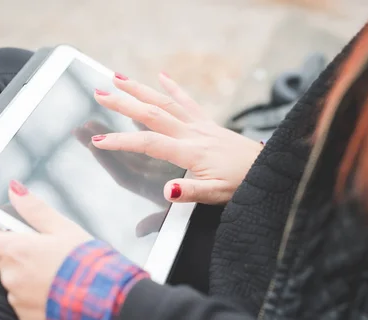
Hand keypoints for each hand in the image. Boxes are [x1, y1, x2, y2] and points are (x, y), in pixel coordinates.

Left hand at [0, 180, 91, 319]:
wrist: (104, 301)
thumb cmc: (85, 262)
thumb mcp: (63, 228)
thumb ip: (34, 209)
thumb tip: (14, 190)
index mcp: (16, 250)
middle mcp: (10, 276)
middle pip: (3, 261)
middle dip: (20, 257)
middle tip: (47, 256)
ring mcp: (17, 299)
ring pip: (14, 283)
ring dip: (29, 279)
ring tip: (56, 277)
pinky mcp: (26, 318)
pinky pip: (24, 304)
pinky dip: (36, 299)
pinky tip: (56, 293)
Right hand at [93, 73, 262, 204]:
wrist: (269, 169)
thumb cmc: (242, 184)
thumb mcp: (216, 196)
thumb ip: (190, 193)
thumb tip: (167, 191)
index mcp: (190, 153)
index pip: (149, 144)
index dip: (122, 142)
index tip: (99, 141)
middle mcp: (192, 134)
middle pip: (152, 114)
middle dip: (123, 104)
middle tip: (99, 94)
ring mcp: (199, 125)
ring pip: (165, 102)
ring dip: (140, 90)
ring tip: (118, 78)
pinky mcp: (207, 123)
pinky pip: (188, 101)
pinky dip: (173, 88)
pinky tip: (161, 76)